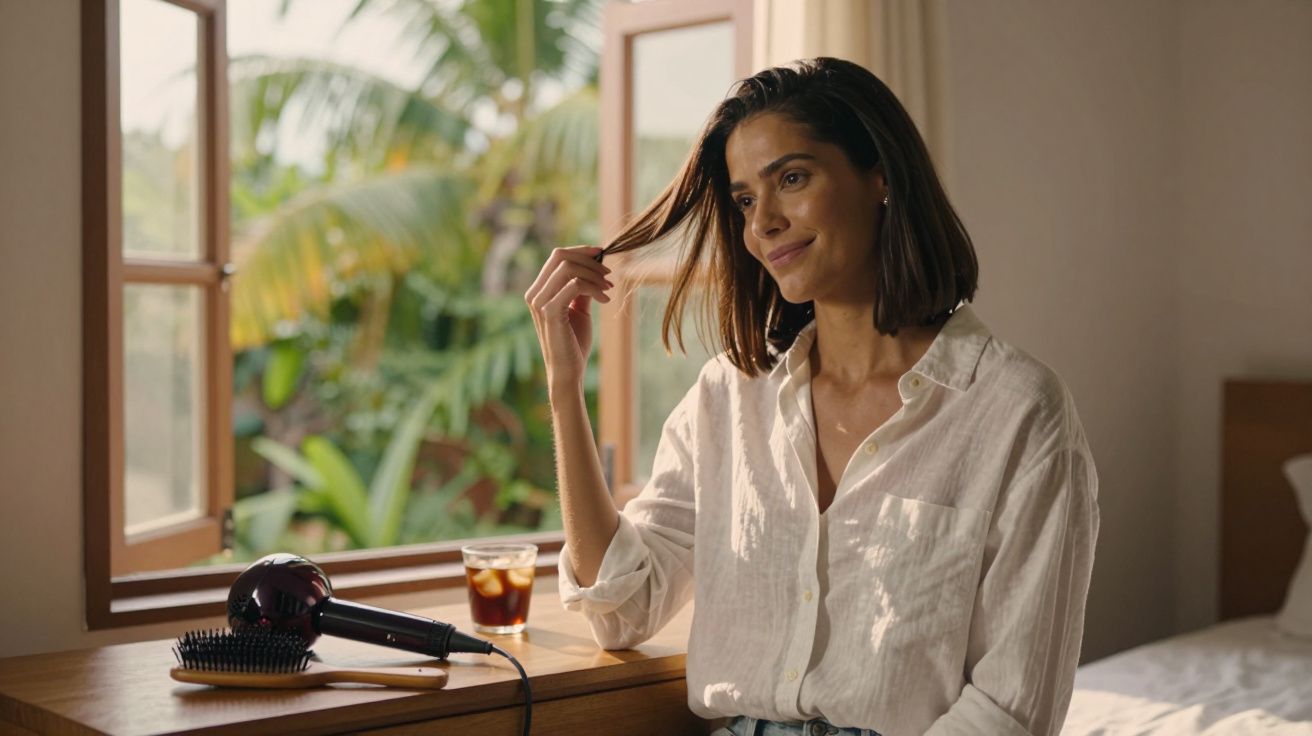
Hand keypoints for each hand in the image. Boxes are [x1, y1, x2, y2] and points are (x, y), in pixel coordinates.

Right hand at [524, 245, 612, 392]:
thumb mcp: (579, 310)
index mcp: (539, 290)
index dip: (581, 251)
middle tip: (609, 275)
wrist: (568, 371)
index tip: (602, 255)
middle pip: (560, 256)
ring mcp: (539, 302)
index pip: (557, 256)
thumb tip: (595, 267)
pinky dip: (594, 287)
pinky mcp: (550, 312)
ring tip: (608, 289)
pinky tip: (605, 299)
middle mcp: (534, 294)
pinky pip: (574, 285)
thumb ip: (581, 288)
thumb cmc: (574, 343)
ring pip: (568, 268)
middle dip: (590, 261)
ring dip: (594, 274)